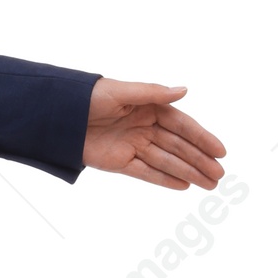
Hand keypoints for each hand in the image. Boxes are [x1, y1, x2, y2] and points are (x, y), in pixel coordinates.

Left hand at [82, 80, 225, 190]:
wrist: (57, 115)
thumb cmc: (87, 97)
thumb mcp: (121, 91)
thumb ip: (153, 93)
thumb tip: (184, 91)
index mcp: (148, 108)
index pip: (181, 125)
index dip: (201, 138)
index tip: (220, 152)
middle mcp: (144, 127)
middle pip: (177, 147)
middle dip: (199, 161)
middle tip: (219, 176)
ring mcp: (132, 145)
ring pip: (165, 162)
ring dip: (188, 172)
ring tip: (209, 185)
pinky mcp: (119, 162)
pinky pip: (145, 172)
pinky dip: (164, 179)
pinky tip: (183, 186)